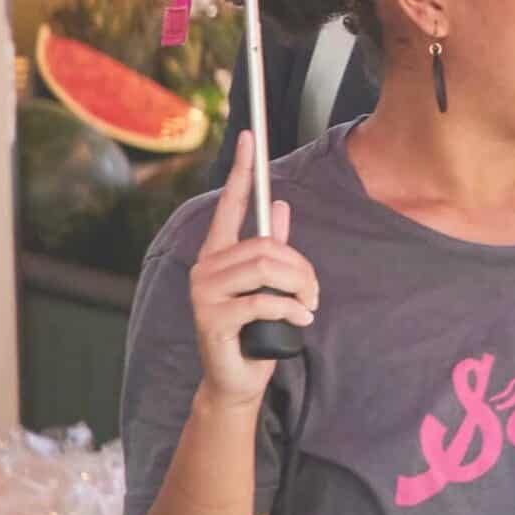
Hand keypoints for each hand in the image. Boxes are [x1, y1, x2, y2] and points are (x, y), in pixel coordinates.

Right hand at [188, 134, 316, 410]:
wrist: (238, 377)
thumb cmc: (255, 328)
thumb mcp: (269, 285)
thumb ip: (273, 247)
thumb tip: (280, 204)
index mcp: (217, 254)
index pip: (228, 205)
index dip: (239, 171)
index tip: (247, 137)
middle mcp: (204, 268)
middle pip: (267, 246)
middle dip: (301, 268)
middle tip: (311, 293)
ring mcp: (203, 293)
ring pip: (268, 269)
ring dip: (300, 289)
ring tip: (306, 306)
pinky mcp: (211, 318)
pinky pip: (264, 300)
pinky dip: (291, 309)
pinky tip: (299, 319)